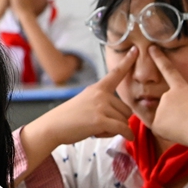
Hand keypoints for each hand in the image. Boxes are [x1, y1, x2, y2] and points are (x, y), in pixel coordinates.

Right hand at [21, 47, 136, 156]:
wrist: (52, 126)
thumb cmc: (69, 117)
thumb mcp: (86, 102)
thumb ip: (103, 102)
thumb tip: (123, 115)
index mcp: (97, 88)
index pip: (115, 73)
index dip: (127, 62)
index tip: (135, 50)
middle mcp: (100, 94)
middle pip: (127, 109)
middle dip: (119, 120)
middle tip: (100, 125)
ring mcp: (101, 106)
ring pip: (124, 121)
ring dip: (116, 129)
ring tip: (98, 129)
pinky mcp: (100, 120)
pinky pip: (122, 128)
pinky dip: (127, 135)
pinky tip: (128, 138)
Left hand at [147, 47, 187, 151]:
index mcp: (182, 88)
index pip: (168, 70)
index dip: (159, 59)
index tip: (151, 48)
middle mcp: (167, 96)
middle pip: (169, 105)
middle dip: (178, 113)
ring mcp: (160, 109)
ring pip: (165, 118)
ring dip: (175, 124)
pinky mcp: (156, 123)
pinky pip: (161, 129)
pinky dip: (170, 133)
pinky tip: (180, 133)